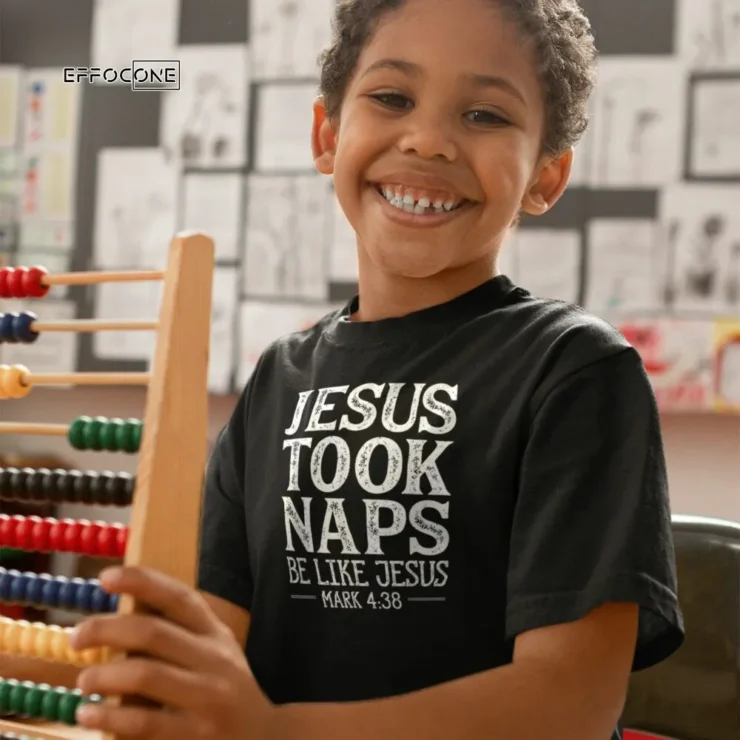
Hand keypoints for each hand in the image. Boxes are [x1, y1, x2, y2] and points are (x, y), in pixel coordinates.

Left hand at [69, 566, 271, 738]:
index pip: (179, 597)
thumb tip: (120, 615)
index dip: (142, 581)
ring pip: (146, 674)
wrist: (267, 738)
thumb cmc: (227, 692)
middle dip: (106, 629)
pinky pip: (144, 723)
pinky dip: (109, 716)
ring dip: (104, 675)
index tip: (105, 577)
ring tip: (83, 679)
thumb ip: (182, 634)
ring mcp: (207, 698)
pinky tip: (89, 714)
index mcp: (216, 634)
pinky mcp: (196, 736)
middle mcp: (215, 660)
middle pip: (153, 632)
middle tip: (77, 636)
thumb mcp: (216, 654)